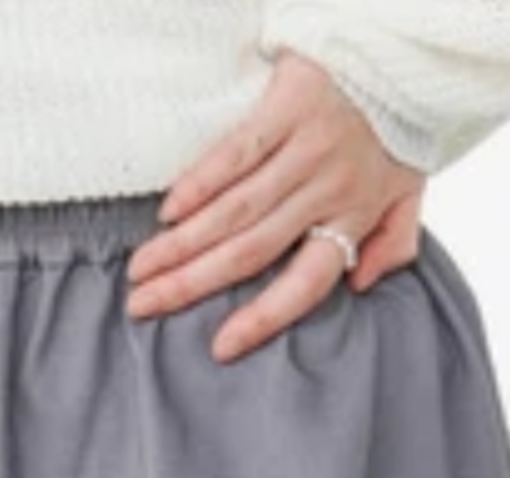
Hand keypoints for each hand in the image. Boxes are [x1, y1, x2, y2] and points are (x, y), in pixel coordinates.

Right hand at [124, 47, 425, 361]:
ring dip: (181, 243)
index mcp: (353, 218)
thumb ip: (394, 241)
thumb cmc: (398, 129)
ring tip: (141, 270)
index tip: (220, 348)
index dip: (262, 319)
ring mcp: (307, 148)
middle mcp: (327, 190)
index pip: (304, 284)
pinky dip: (199, 183)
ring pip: (234, 210)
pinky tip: (168, 213)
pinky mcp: (289, 106)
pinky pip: (237, 153)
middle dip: (190, 283)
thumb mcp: (410, 192)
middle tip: (143, 305)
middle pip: (250, 251)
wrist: (402, 55)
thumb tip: (360, 285)